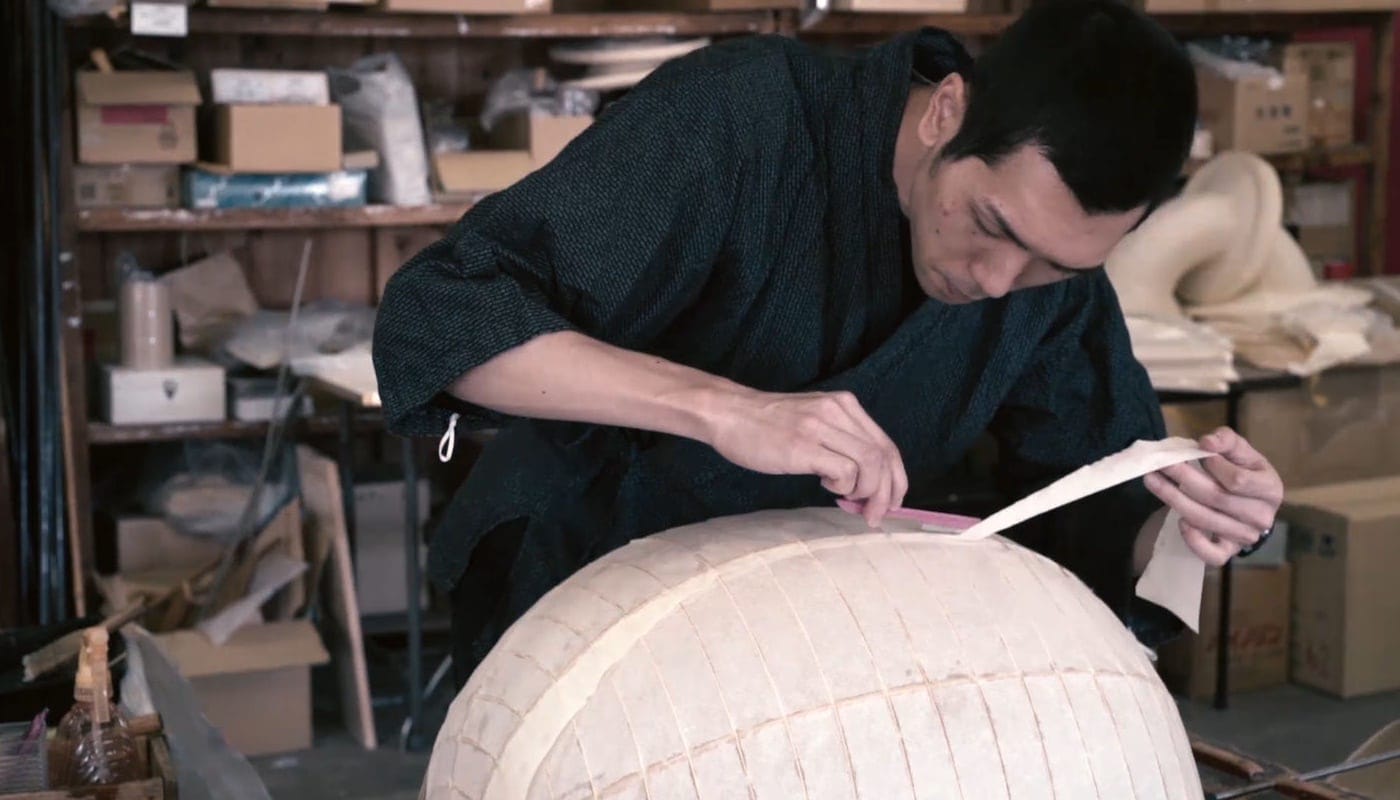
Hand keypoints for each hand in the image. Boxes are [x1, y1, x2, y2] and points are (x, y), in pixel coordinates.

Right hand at [704, 388, 907, 526]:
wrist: (727, 414)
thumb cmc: (765, 425)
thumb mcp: (812, 420)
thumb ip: (839, 442)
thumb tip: (863, 483)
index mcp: (845, 405)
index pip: (887, 445)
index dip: (896, 479)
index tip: (890, 502)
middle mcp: (839, 411)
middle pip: (885, 456)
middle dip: (887, 493)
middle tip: (875, 515)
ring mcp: (821, 427)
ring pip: (872, 464)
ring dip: (868, 493)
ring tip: (849, 502)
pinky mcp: (804, 446)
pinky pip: (846, 472)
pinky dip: (845, 487)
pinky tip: (827, 487)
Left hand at [1143, 427, 1283, 566]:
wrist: (1248, 503)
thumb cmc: (1244, 472)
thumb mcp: (1241, 452)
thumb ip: (1227, 441)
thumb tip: (1207, 442)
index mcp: (1270, 489)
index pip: (1237, 480)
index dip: (1214, 466)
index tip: (1196, 451)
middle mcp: (1262, 517)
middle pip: (1217, 499)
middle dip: (1183, 478)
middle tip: (1159, 463)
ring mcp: (1245, 537)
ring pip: (1206, 520)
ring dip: (1174, 499)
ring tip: (1152, 480)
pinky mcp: (1229, 552)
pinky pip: (1212, 554)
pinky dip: (1194, 541)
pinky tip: (1179, 522)